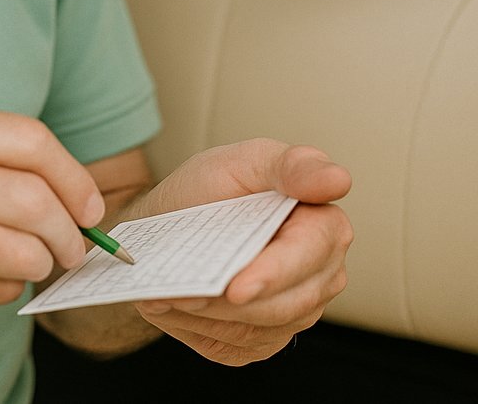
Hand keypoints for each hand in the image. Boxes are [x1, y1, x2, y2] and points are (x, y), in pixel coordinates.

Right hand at [0, 108, 104, 342]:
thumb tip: (75, 190)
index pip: (27, 139)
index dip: (72, 174)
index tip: (88, 204)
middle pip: (32, 196)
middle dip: (68, 230)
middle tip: (73, 246)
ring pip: (23, 248)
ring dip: (42, 264)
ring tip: (32, 263)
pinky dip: (6, 288)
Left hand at [132, 139, 351, 364]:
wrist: (169, 224)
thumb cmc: (208, 189)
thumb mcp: (241, 161)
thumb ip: (289, 165)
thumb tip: (337, 179)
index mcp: (322, 223)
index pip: (310, 254)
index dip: (274, 272)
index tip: (238, 286)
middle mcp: (319, 272)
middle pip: (286, 303)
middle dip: (231, 301)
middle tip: (186, 293)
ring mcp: (294, 309)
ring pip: (258, 328)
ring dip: (209, 314)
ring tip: (171, 295)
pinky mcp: (264, 337)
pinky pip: (238, 345)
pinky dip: (200, 328)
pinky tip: (177, 306)